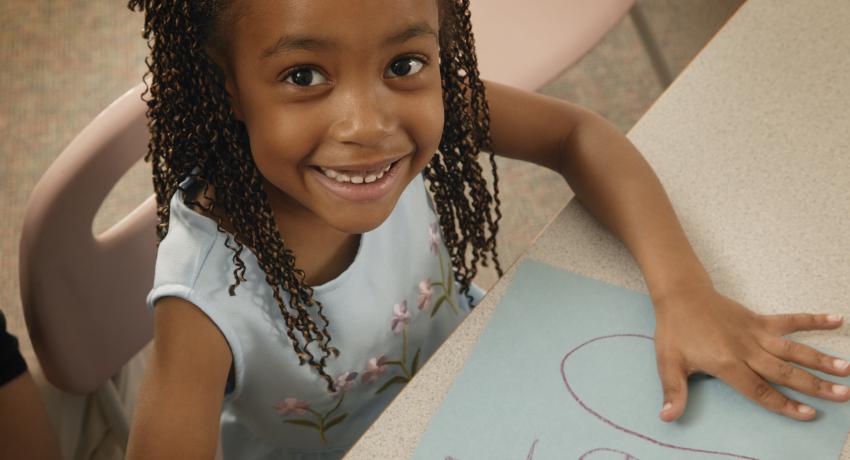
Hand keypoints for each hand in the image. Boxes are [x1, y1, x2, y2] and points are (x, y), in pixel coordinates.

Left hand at [652, 284, 848, 421]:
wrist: (680, 294)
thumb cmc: (674, 330)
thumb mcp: (668, 363)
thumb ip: (673, 392)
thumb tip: (667, 417)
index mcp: (726, 363)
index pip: (759, 389)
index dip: (783, 404)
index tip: (808, 414)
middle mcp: (746, 349)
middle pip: (785, 371)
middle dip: (814, 385)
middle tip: (843, 394)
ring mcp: (755, 333)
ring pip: (792, 349)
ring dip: (820, 359)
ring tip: (846, 369)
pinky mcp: (758, 319)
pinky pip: (789, 320)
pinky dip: (812, 320)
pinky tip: (836, 319)